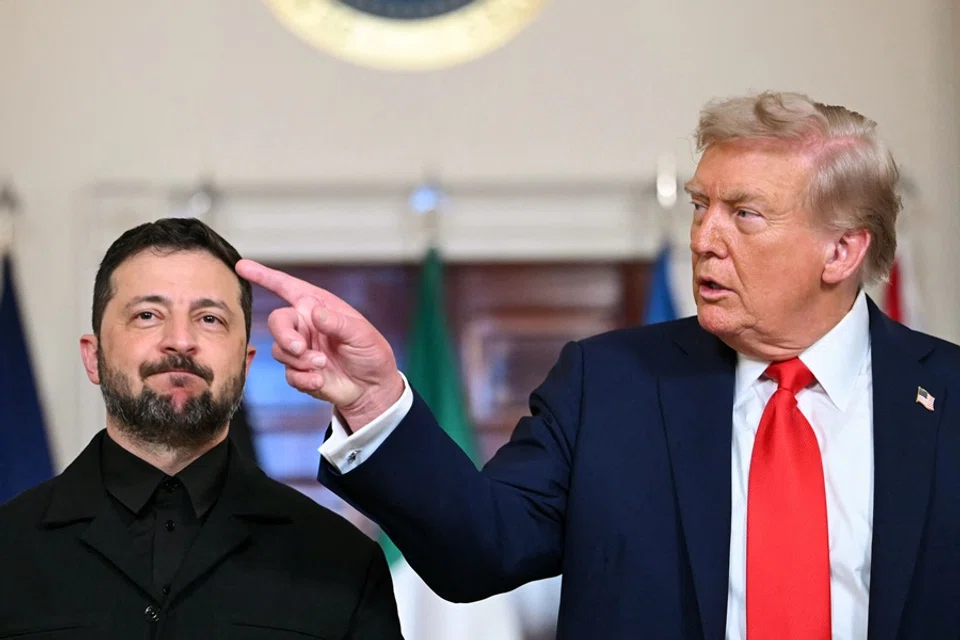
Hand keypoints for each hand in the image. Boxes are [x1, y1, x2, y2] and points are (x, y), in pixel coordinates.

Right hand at [235, 259, 404, 430]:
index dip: (264, 275)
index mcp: (318, 307)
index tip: (242, 266)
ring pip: (280, 350)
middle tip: (299, 348)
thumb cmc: (371, 353)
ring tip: (322, 365)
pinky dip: (303, 378)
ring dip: (299, 360)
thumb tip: (313, 312)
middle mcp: (305, 325)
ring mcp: (300, 349)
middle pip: (277, 321)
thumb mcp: (361, 334)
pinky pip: (289, 373)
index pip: (287, 287)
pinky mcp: (299, 371)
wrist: (372, 387)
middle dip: (285, 335)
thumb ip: (337, 323)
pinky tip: (320, 380)